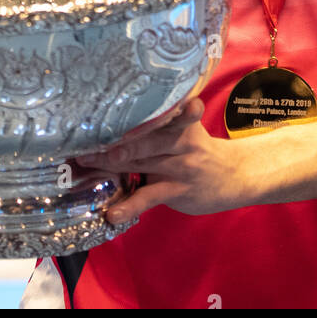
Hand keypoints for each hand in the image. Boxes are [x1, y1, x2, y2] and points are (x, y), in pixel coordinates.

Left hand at [73, 98, 248, 224]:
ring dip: (110, 164)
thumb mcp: (187, 130)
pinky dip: (130, 206)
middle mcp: (180, 139)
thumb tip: (113, 121)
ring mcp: (180, 165)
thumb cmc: (199, 151)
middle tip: (82, 136)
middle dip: (111, 136)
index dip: (133, 108)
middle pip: (142, 135)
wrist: (234, 175)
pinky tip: (113, 214)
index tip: (104, 104)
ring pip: (141, 161)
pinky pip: (150, 197)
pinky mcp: (177, 190)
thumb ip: (160, 123)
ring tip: (85, 165)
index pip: (156, 110)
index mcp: (180, 119)